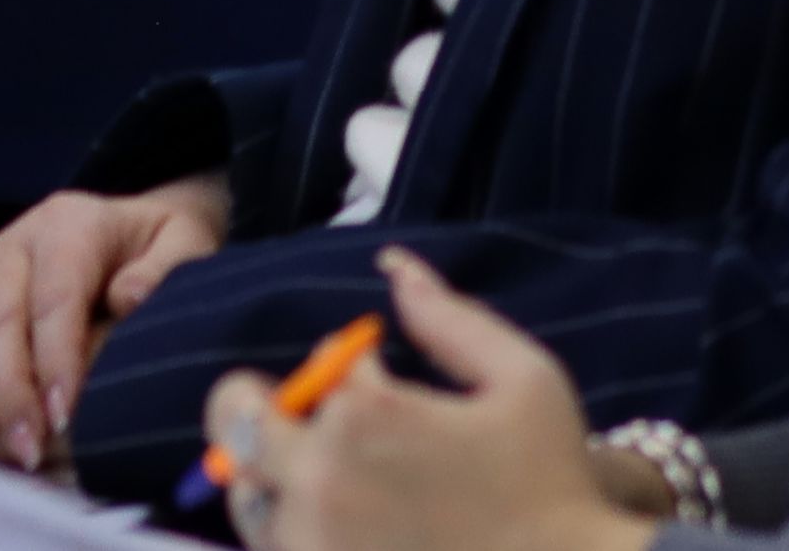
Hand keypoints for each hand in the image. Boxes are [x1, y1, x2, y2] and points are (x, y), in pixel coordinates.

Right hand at [0, 179, 231, 466]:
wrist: (124, 229)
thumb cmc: (154, 245)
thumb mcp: (182, 239)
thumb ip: (166, 265)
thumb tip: (129, 296)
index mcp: (67, 225)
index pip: (54, 296)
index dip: (56, 358)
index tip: (66, 415)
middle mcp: (12, 244)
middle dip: (7, 390)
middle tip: (27, 447)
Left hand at [203, 253, 645, 550]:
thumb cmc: (553, 485)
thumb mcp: (523, 379)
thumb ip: (449, 318)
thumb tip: (395, 265)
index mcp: (366, 415)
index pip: (322, 363)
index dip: (353, 369)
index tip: (390, 389)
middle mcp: (319, 480)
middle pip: (235, 420)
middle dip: (267, 407)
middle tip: (316, 423)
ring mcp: (309, 547)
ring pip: (243, 496)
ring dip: (273, 477)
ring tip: (337, 486)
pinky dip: (290, 535)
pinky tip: (344, 531)